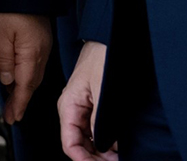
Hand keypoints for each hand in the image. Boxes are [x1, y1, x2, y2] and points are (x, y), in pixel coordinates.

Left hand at [0, 12, 51, 123]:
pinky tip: (17, 76)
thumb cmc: (12, 5)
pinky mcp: (40, 39)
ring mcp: (42, 46)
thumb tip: (6, 80)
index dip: (18, 104)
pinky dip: (26, 74)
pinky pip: (34, 64)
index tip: (12, 117)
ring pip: (33, 74)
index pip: (25, 87)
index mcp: (32, 54)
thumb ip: (3, 59)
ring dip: (23, 88)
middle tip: (11, 114)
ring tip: (12, 100)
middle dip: (21, 100)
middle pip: (31, 83)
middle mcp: (41, 52)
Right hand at [59, 40, 116, 160]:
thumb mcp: (101, 90)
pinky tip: (118, 146)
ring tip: (118, 157)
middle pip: (79, 145)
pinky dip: (106, 143)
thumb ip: (98, 120)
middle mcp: (73, 109)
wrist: (109, 37)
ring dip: (102, 153)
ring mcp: (83, 108)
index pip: (69, 144)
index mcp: (68, 105)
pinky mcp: (93, 106)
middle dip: (95, 159)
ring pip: (88, 141)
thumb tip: (101, 146)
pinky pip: (96, 131)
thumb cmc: (102, 56)